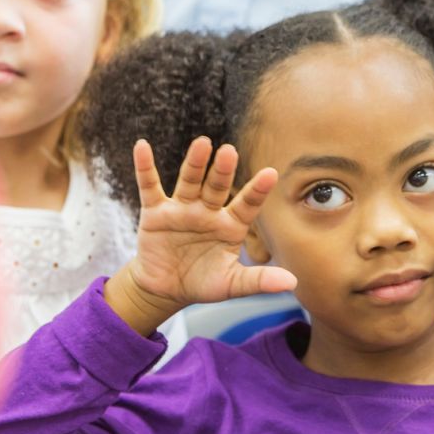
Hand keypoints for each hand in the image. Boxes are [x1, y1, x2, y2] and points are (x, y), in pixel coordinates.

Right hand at [104, 138, 296, 335]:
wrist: (166, 289)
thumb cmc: (203, 282)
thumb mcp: (231, 284)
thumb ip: (259, 280)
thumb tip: (292, 282)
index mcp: (231, 225)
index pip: (247, 204)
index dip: (257, 190)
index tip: (271, 173)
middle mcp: (208, 211)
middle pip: (217, 187)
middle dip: (223, 171)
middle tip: (229, 151)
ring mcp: (182, 208)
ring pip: (189, 181)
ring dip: (195, 163)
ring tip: (202, 143)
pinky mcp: (156, 212)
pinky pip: (150, 186)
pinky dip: (145, 167)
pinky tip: (142, 146)